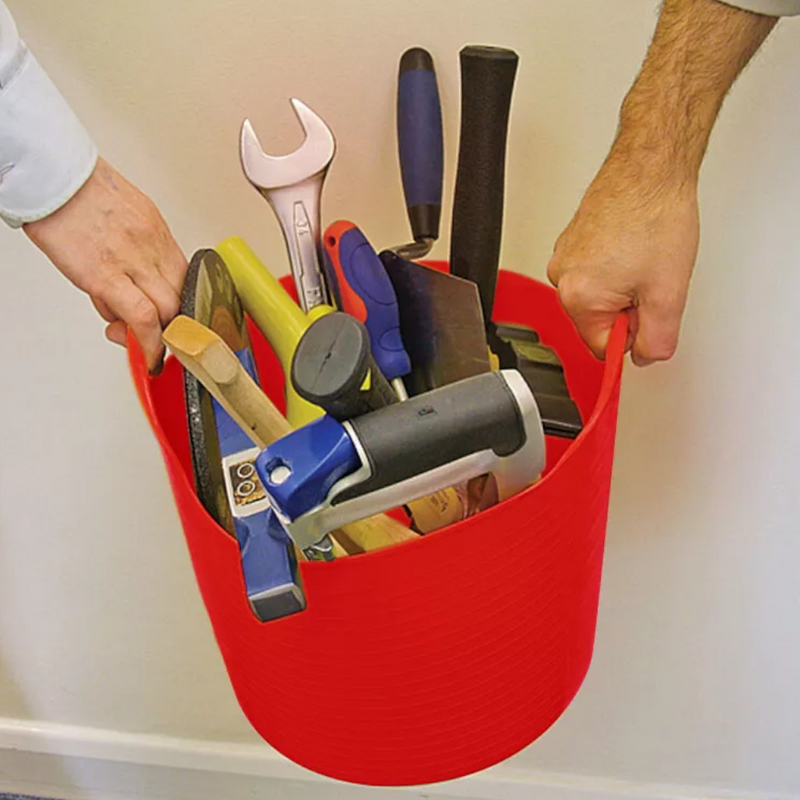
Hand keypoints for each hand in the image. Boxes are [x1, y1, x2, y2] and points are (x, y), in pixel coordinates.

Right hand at [23, 158, 186, 371]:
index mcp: (158, 232)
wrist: (52, 175)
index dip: (184, 308)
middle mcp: (153, 248)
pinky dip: (148, 342)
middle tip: (159, 339)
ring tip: (140, 343)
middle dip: (174, 326)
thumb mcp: (127, 213)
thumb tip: (138, 280)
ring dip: (159, 338)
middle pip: (183, 299)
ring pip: (168, 312)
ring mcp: (133, 262)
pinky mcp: (105, 276)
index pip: (188, 279)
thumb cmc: (80, 191)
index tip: (176, 323)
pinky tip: (146, 354)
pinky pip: (142, 317)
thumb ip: (139, 247)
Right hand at [546, 151, 698, 365]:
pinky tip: (635, 246)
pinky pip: (594, 272)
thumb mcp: (669, 294)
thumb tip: (645, 356)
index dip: (633, 339)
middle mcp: (562, 278)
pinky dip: (616, 266)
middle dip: (628, 310)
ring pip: (597, 296)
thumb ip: (657, 341)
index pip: (602, 349)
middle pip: (597, 321)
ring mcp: (564, 256)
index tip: (649, 323)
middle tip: (652, 282)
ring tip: (644, 258)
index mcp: (579, 297)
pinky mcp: (572, 240)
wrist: (650, 167)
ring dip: (623, 287)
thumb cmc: (654, 215)